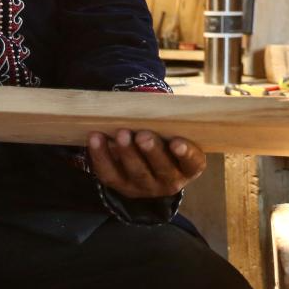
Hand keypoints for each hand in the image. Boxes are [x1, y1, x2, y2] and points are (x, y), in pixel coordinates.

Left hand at [87, 128, 205, 199]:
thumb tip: (153, 101)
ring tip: (121, 134)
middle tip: (143, 135)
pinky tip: (95, 137)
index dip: (186, 154)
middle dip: (151, 151)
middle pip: (162, 170)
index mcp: (187, 167)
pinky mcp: (121, 186)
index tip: (177, 142)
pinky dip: (101, 156)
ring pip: (136, 173)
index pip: (192, 163)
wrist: (146, 163)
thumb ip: (168, 121)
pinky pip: (109, 174)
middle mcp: (168, 181)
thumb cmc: (164, 138)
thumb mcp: (172, 132)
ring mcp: (144, 186)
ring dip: (127, 153)